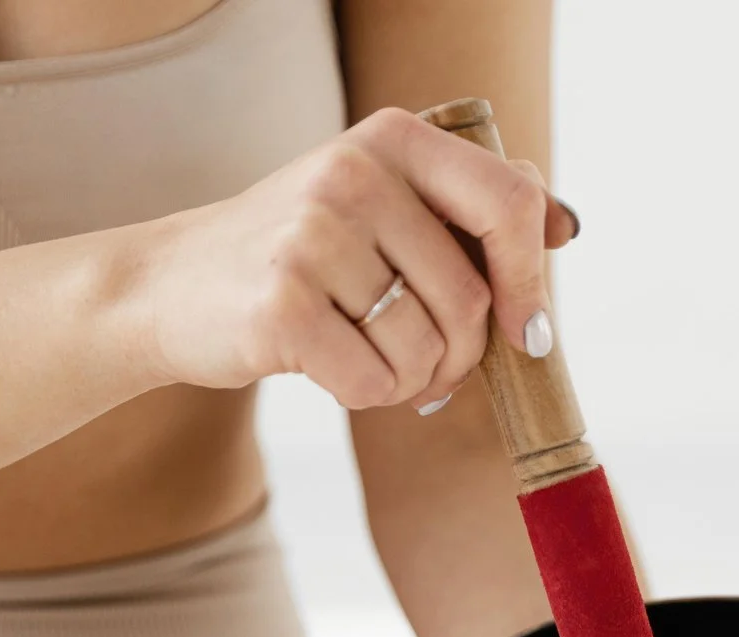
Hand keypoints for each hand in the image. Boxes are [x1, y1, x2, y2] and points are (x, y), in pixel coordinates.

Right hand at [131, 107, 579, 410]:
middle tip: (433, 369)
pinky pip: (373, 382)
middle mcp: (353, 173)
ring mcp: (311, 235)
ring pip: (425, 347)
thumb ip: (472, 206)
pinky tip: (334, 370)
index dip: (530, 280)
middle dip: (463, 356)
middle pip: (470, 298)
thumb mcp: (384, 203)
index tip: (527, 331)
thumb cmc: (302, 254)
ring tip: (371, 360)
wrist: (171, 285)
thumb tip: (567, 225)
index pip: (510, 203)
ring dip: (413, 379)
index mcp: (395, 139)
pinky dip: (369, 396)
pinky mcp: (279, 303)